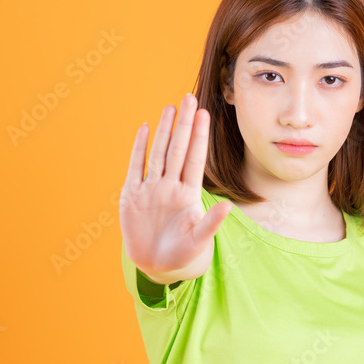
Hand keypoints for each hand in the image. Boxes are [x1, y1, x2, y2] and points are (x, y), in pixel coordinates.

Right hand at [119, 93, 231, 277]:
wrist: (158, 264)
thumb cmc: (183, 253)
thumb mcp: (199, 240)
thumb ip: (211, 224)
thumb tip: (229, 208)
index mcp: (188, 194)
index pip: (194, 158)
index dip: (199, 137)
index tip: (204, 114)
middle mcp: (170, 186)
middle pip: (177, 148)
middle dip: (183, 124)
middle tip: (189, 98)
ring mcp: (152, 188)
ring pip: (158, 153)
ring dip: (163, 130)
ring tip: (170, 107)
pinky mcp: (133, 195)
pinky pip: (136, 166)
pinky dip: (139, 148)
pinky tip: (144, 128)